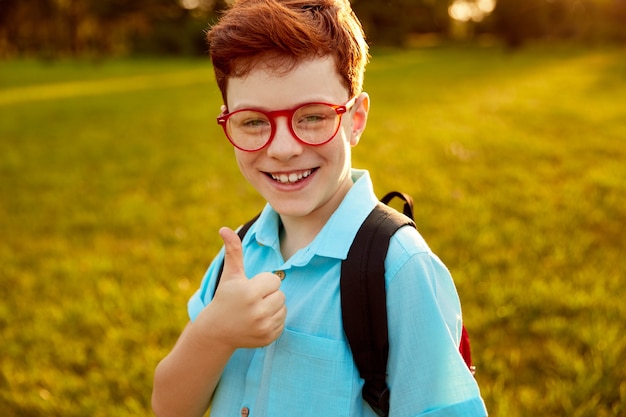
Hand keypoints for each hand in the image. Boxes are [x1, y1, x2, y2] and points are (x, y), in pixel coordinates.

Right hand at [204, 227, 286, 348]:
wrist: (217, 331)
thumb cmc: (225, 297)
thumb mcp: (230, 275)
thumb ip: (233, 251)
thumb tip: (224, 229)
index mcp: (249, 292)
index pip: (274, 280)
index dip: (263, 282)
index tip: (250, 289)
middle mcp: (257, 311)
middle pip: (280, 295)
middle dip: (268, 295)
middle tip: (252, 300)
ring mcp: (263, 326)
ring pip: (283, 308)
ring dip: (272, 307)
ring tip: (255, 310)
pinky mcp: (268, 338)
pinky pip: (283, 323)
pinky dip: (273, 321)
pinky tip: (258, 321)